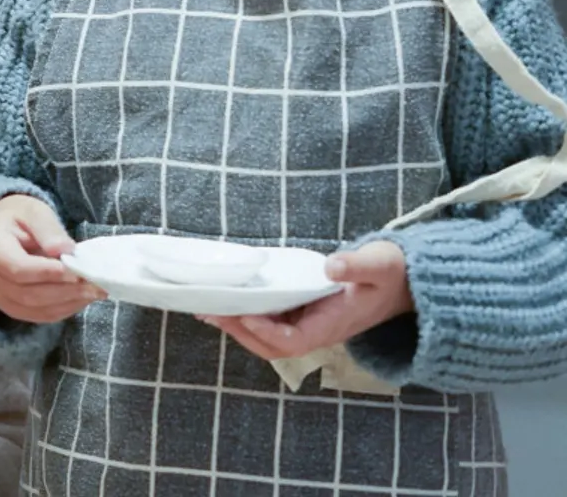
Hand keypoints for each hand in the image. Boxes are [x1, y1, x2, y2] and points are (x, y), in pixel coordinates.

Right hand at [0, 194, 102, 323]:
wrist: (1, 229)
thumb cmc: (19, 217)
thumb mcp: (33, 211)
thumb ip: (48, 229)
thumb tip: (66, 251)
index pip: (17, 268)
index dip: (46, 272)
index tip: (74, 270)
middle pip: (28, 294)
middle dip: (65, 291)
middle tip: (94, 284)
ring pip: (35, 309)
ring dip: (68, 303)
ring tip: (94, 292)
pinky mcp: (12, 307)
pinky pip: (39, 316)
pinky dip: (63, 309)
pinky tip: (81, 298)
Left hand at [203, 241, 413, 360]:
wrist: (404, 281)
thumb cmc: (392, 273)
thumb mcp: (380, 265)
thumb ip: (357, 265)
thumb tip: (332, 266)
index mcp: (333, 325)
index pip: (293, 341)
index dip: (266, 332)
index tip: (244, 314)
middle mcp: (319, 331)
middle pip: (273, 346)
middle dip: (241, 332)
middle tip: (211, 311)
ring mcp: (311, 324)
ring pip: (268, 338)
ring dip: (238, 326)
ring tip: (207, 309)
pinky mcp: (305, 314)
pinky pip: (271, 323)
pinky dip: (247, 316)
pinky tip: (227, 302)